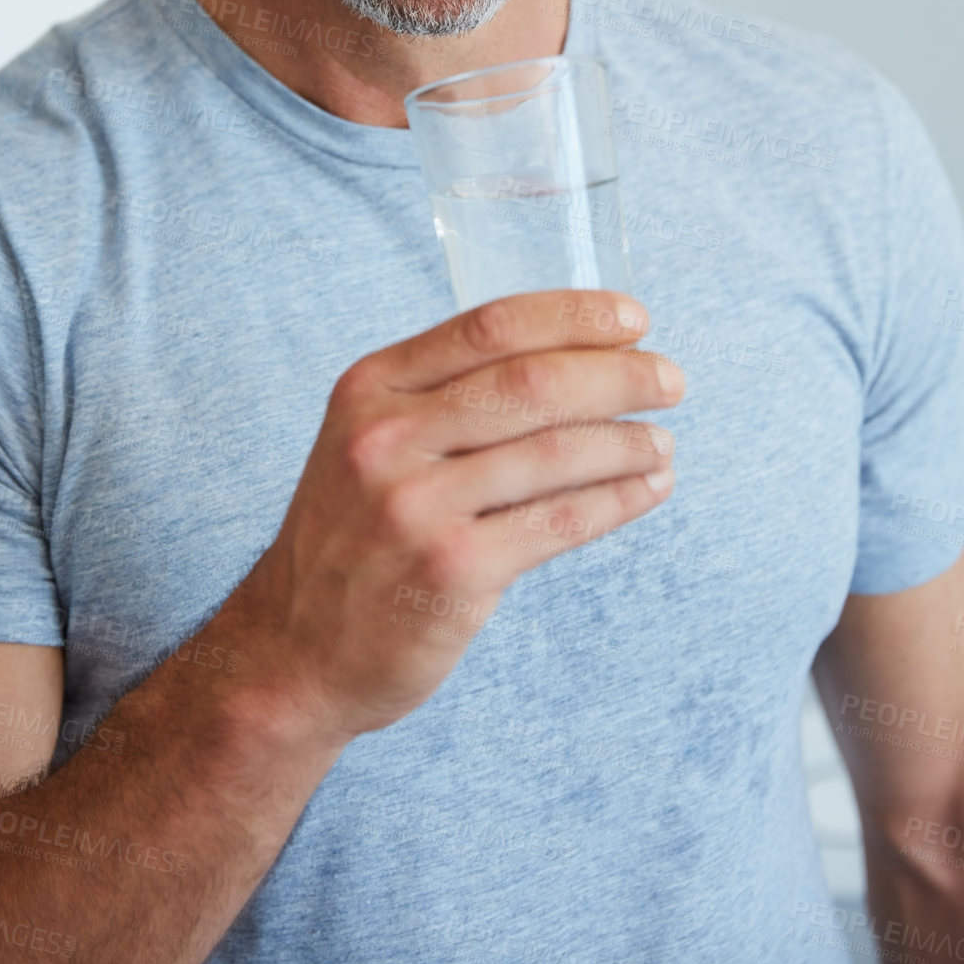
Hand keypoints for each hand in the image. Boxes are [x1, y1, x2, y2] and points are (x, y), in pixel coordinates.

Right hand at [229, 290, 682, 741]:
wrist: (293, 647)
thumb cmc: (354, 533)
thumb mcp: (369, 439)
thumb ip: (444, 394)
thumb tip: (574, 355)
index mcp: (371, 387)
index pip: (490, 325)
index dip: (574, 315)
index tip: (633, 319)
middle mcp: (387, 437)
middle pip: (532, 382)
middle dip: (619, 376)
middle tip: (670, 381)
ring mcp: (416, 506)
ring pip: (554, 453)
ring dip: (627, 443)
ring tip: (661, 443)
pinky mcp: (450, 571)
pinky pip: (557, 523)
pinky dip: (616, 501)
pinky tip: (647, 489)